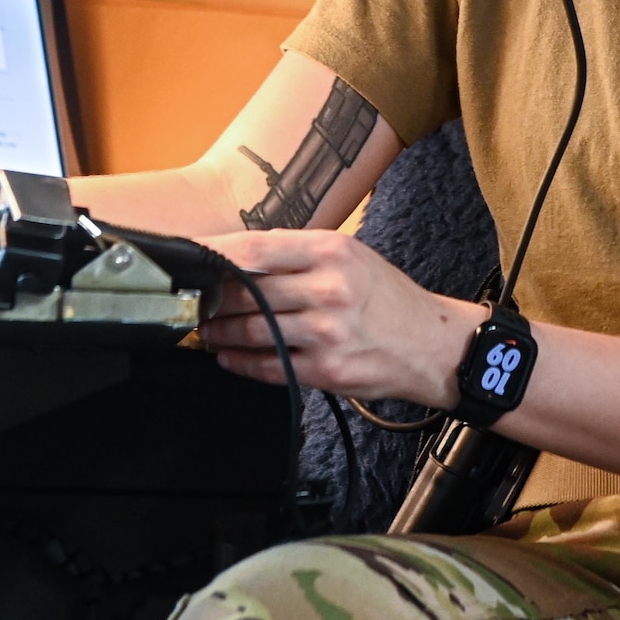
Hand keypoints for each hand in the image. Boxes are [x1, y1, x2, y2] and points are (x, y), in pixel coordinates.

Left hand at [196, 229, 480, 406]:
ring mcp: (326, 332)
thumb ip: (297, 254)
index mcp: (331, 251)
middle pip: (247, 292)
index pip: (255, 248)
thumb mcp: (350, 255)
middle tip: (194, 301)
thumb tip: (239, 258)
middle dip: (211, 299)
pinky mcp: (326, 370)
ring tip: (207, 330)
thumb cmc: (386, 296)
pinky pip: (269, 366)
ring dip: (221, 332)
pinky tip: (229, 357)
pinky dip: (241, 362)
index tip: (189, 258)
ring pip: (253, 330)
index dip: (214, 254)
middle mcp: (328, 289)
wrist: (430, 343)